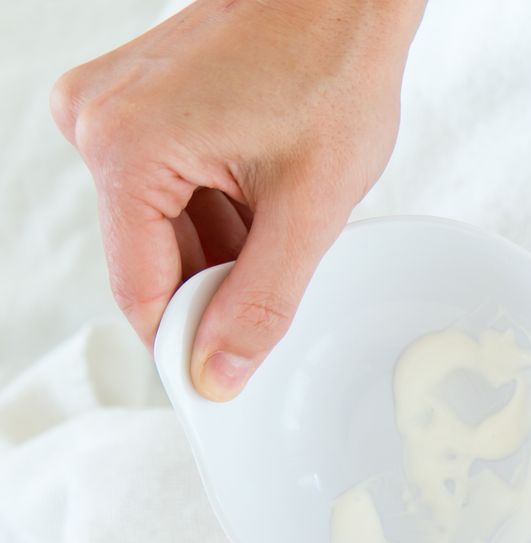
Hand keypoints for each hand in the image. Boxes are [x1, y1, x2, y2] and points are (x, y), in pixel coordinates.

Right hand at [49, 0, 423, 399]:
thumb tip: (219, 372)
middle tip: (287, 276)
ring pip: (162, 226)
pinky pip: (166, 185)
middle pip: (149, 258)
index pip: (140, 291)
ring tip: (284, 210)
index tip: (230, 377)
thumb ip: (263, 302)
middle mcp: (95, 123)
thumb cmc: (331, 73)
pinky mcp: (131, 100)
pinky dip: (217, 206)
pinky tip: (265, 190)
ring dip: (224, 244)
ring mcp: (107, 106)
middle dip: (218, 281)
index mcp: (124, 148)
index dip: (188, 341)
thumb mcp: (309, 209)